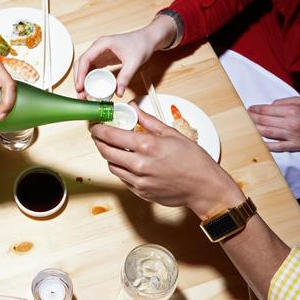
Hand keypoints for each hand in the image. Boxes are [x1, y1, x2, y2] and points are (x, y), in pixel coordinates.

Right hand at [74, 14, 176, 97]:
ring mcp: (99, 53)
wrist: (148, 39)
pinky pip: (91, 69)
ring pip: (84, 67)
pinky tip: (89, 88)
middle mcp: (98, 47)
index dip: (80, 74)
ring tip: (83, 94)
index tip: (80, 86)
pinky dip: (88, 79)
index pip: (85, 59)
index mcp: (102, 44)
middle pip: (81, 64)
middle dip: (78, 79)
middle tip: (80, 94)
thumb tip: (119, 92)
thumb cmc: (141, 44)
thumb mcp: (134, 62)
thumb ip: (125, 77)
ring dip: (82, 80)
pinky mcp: (102, 58)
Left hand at [90, 103, 244, 218]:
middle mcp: (139, 164)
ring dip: (109, 155)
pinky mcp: (140, 192)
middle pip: (105, 151)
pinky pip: (122, 178)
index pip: (111, 135)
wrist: (204, 187)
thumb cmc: (193, 160)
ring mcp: (138, 180)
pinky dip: (121, 168)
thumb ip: (148, 120)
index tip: (95, 125)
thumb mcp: (171, 133)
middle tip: (99, 135)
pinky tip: (128, 161)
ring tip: (115, 147)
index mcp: (147, 146)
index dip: (98, 129)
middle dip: (99, 141)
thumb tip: (132, 107)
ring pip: (111, 165)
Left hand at [248, 97, 299, 151]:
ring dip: (253, 130)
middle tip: (243, 117)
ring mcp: (292, 136)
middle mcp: (290, 123)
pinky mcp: (294, 146)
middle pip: (263, 121)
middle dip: (250, 118)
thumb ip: (286, 101)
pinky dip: (265, 145)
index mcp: (292, 111)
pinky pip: (277, 147)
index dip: (254, 109)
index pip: (265, 110)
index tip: (249, 109)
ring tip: (246, 127)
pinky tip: (257, 142)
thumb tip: (270, 105)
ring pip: (266, 133)